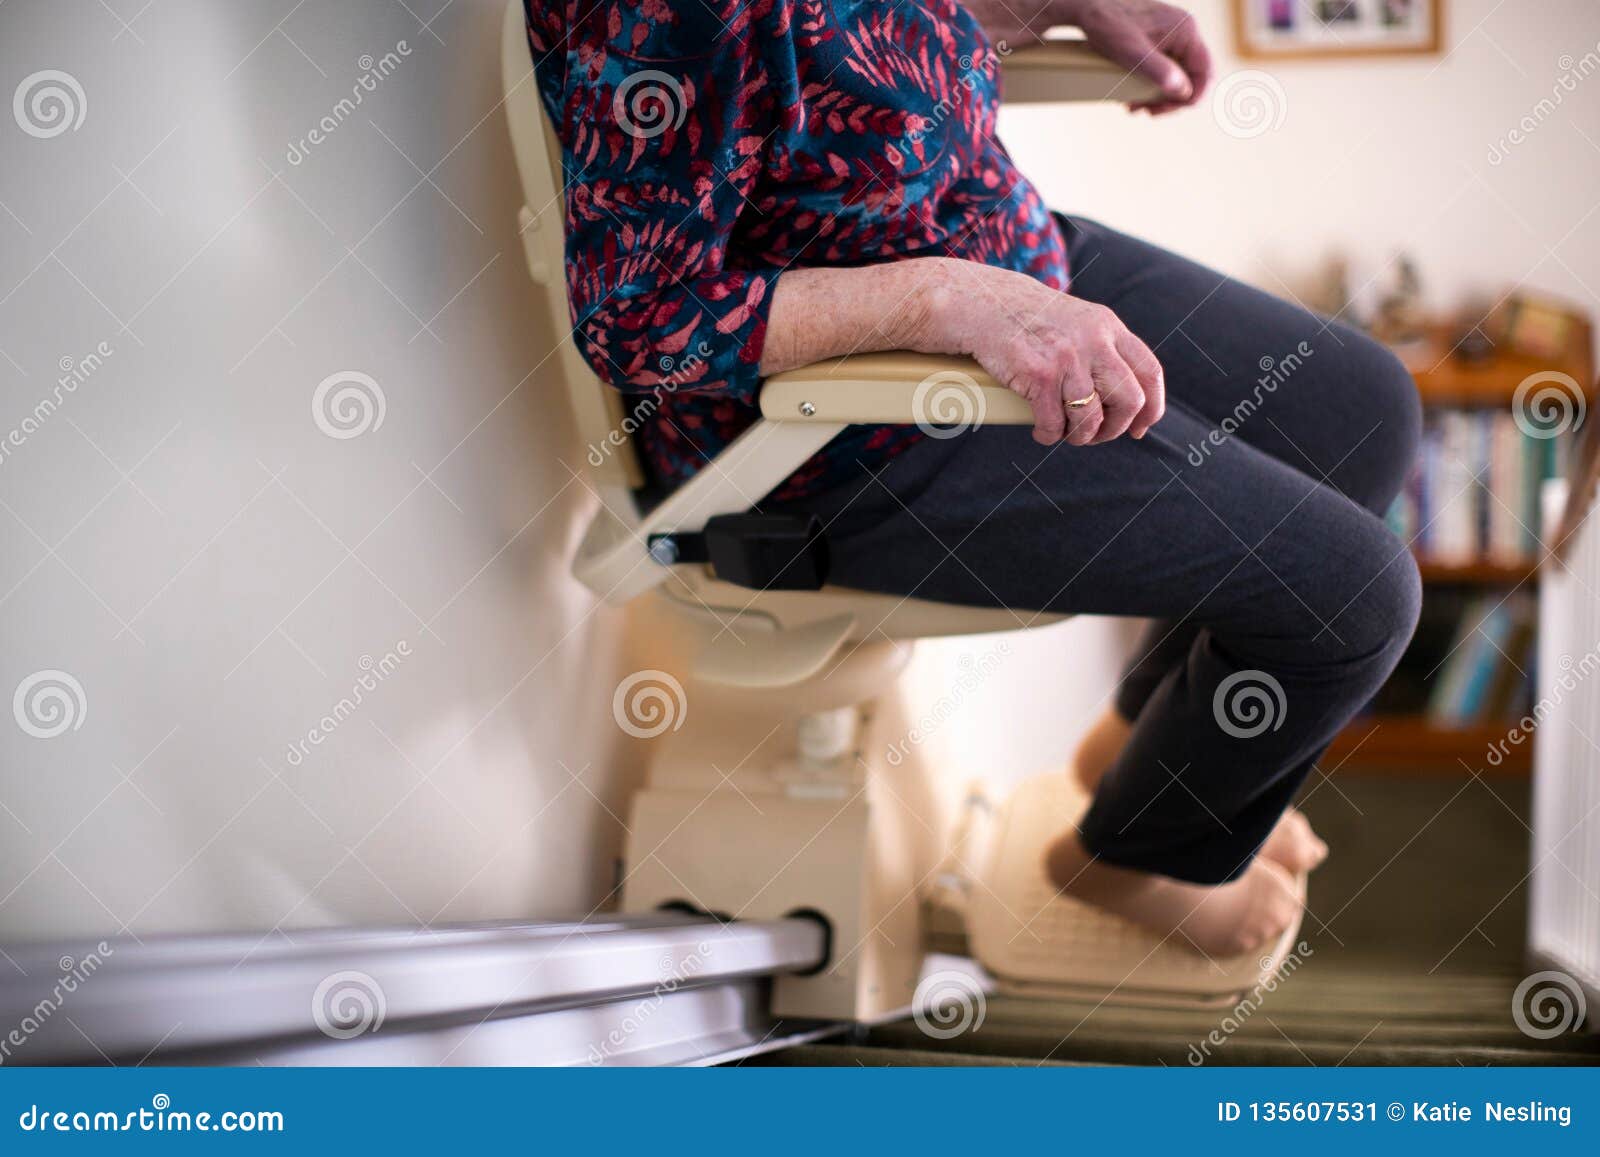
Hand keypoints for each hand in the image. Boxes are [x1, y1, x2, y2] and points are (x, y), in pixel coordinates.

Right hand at [923, 260, 1164, 446]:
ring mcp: (1067, 358)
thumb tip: (1123, 396)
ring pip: (1091, 419)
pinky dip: (1049, 435)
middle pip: (1128, 401)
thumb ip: (1103, 349)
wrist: (984, 304)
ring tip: (1066, 434)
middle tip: (1096, 434)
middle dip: (1114, 429)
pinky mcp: (1038, 375)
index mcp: (1109, 327)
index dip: (1151, 408)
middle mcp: (1094, 340)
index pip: (1149, 373)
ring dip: (1080, 437)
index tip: (1140, 428)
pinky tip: (1042, 431)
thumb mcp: (1078, 322)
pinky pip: (1054, 423)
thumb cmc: (1029, 319)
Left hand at [1070, 0, 1212, 114]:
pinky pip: (1167, 67)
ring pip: (1178, 74)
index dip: (1191, 97)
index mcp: (1186, 32)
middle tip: (1146, 111)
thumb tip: (1182, 90)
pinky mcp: (1161, 39)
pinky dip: (1153, 84)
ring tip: (1135, 106)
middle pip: (1192, 76)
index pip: (1205, 72)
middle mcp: (1184, 31)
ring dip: (1160, 95)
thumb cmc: (1109, 26)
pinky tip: (1135, 93)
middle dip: (1170, 99)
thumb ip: (1158, 70)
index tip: (1166, 109)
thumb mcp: (1132, 53)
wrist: (1090, 8)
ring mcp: (1173, 34)